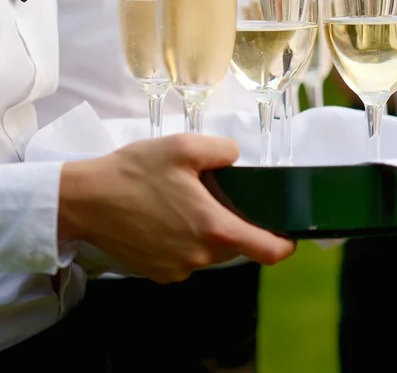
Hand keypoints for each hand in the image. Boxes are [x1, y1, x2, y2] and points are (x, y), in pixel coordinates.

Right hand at [59, 135, 295, 282]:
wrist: (84, 200)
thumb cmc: (134, 173)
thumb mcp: (184, 146)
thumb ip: (223, 150)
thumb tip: (236, 157)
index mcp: (213, 228)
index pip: (269, 251)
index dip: (285, 243)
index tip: (288, 232)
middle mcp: (200, 257)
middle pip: (237, 246)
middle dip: (235, 223)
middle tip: (217, 196)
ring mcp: (178, 269)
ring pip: (210, 252)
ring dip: (208, 231)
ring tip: (185, 203)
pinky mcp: (158, 273)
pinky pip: (186, 258)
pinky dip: (186, 241)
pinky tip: (166, 218)